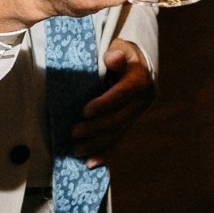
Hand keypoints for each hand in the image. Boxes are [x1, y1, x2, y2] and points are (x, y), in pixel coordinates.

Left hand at [70, 39, 152, 165]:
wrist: (139, 67)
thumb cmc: (122, 55)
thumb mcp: (121, 48)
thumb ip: (115, 54)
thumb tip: (112, 58)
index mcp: (139, 80)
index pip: (122, 94)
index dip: (104, 104)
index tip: (85, 111)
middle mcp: (140, 101)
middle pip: (118, 119)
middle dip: (95, 128)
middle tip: (73, 133)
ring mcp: (135, 115)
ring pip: (117, 134)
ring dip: (97, 145)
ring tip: (76, 150)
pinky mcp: (128, 125)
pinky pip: (117, 141)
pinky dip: (104, 153)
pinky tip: (91, 164)